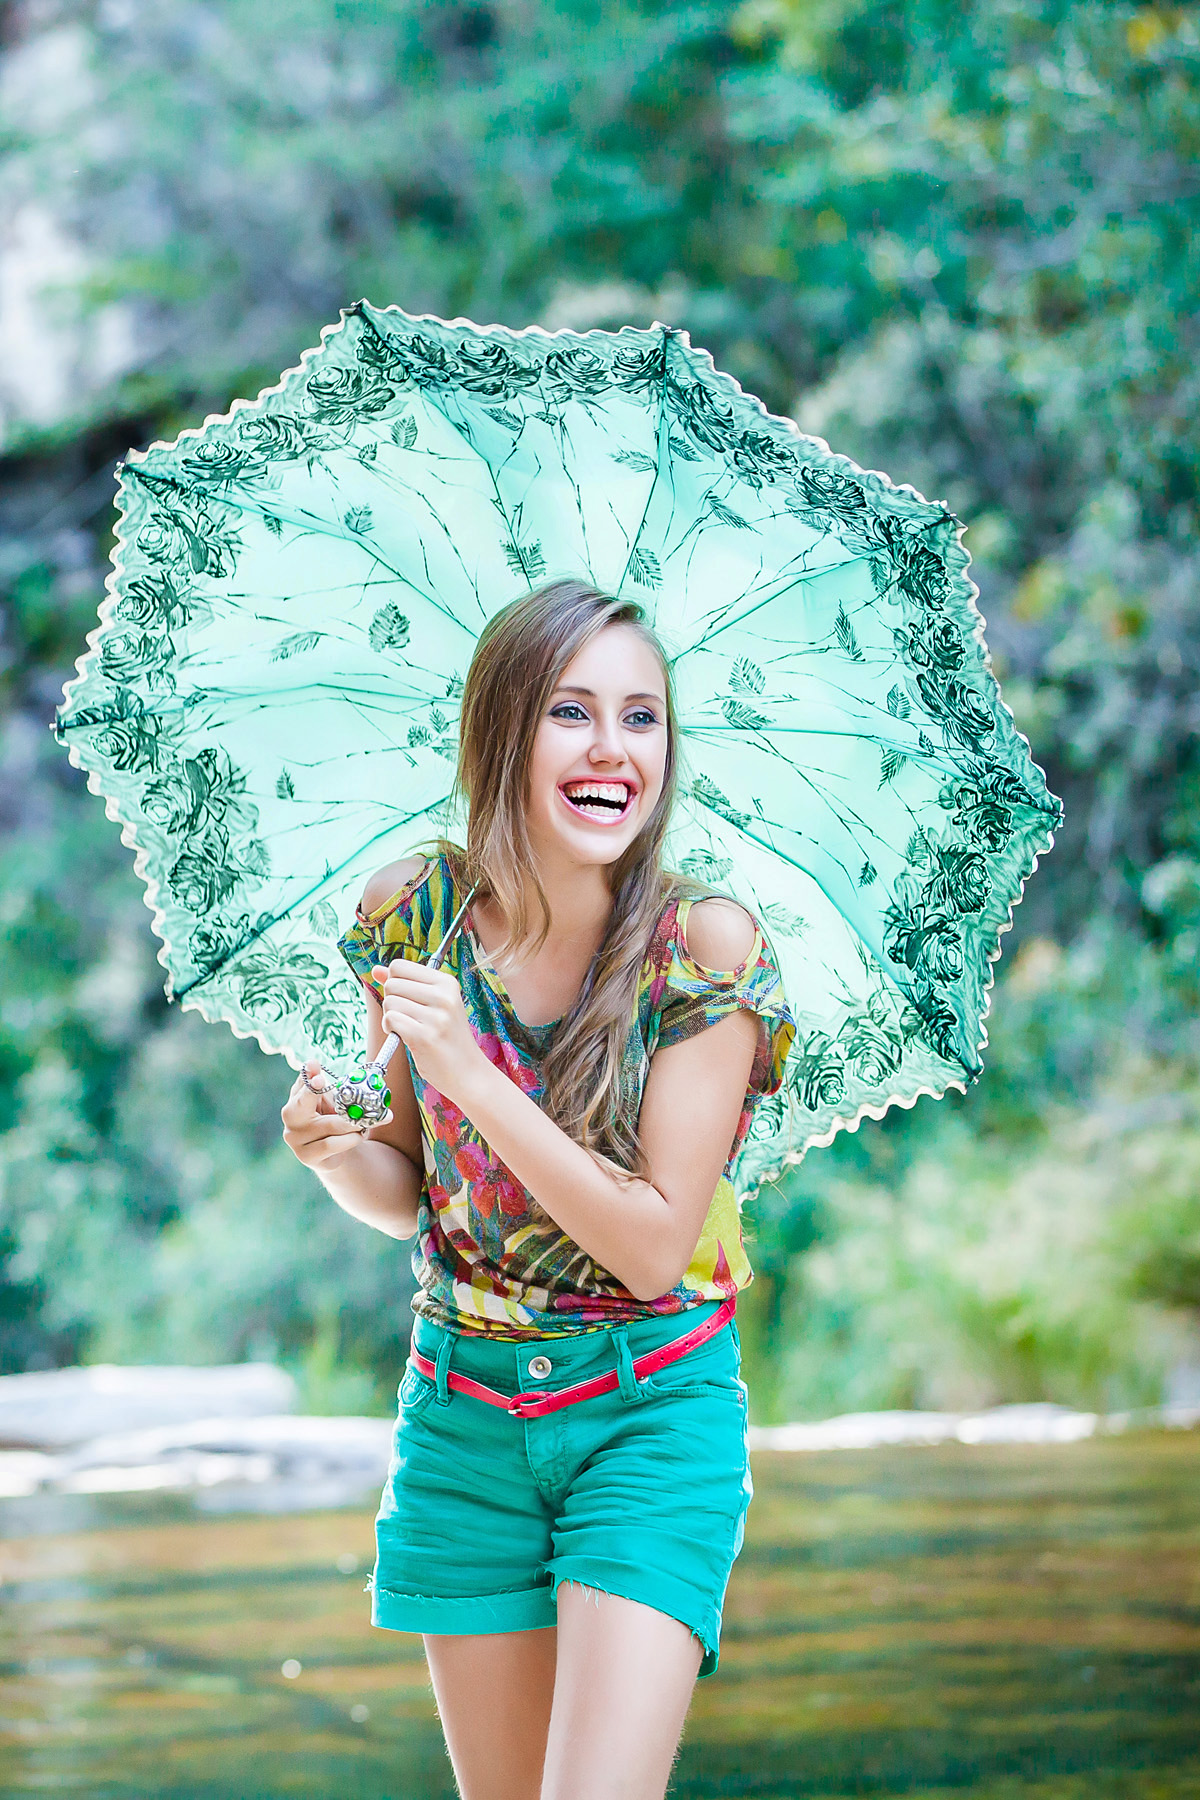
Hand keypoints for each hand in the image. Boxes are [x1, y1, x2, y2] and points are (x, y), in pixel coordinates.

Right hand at [280, 1061, 388, 1167]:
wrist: (334, 1155)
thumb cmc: (335, 1123)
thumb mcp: (336, 1104)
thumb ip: (343, 1092)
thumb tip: (365, 1079)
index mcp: (298, 1098)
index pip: (301, 1083)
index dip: (307, 1074)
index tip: (313, 1063)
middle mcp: (290, 1117)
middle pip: (302, 1102)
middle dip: (312, 1090)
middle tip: (321, 1080)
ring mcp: (295, 1138)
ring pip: (328, 1125)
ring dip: (352, 1123)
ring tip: (365, 1123)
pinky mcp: (306, 1155)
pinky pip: (332, 1144)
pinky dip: (350, 1139)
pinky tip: (359, 1136)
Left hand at [372, 959, 484, 1098]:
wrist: (467, 1072)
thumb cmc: (447, 1038)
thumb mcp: (433, 1005)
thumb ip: (404, 984)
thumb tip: (375, 969)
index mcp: (447, 982)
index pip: (399, 966)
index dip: (394, 982)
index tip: (406, 998)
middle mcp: (444, 996)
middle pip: (392, 983)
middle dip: (391, 1000)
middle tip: (408, 1017)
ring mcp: (436, 1016)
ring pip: (389, 1002)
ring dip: (391, 1017)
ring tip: (408, 1028)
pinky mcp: (425, 1036)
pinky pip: (391, 1019)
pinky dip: (390, 1029)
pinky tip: (404, 1037)